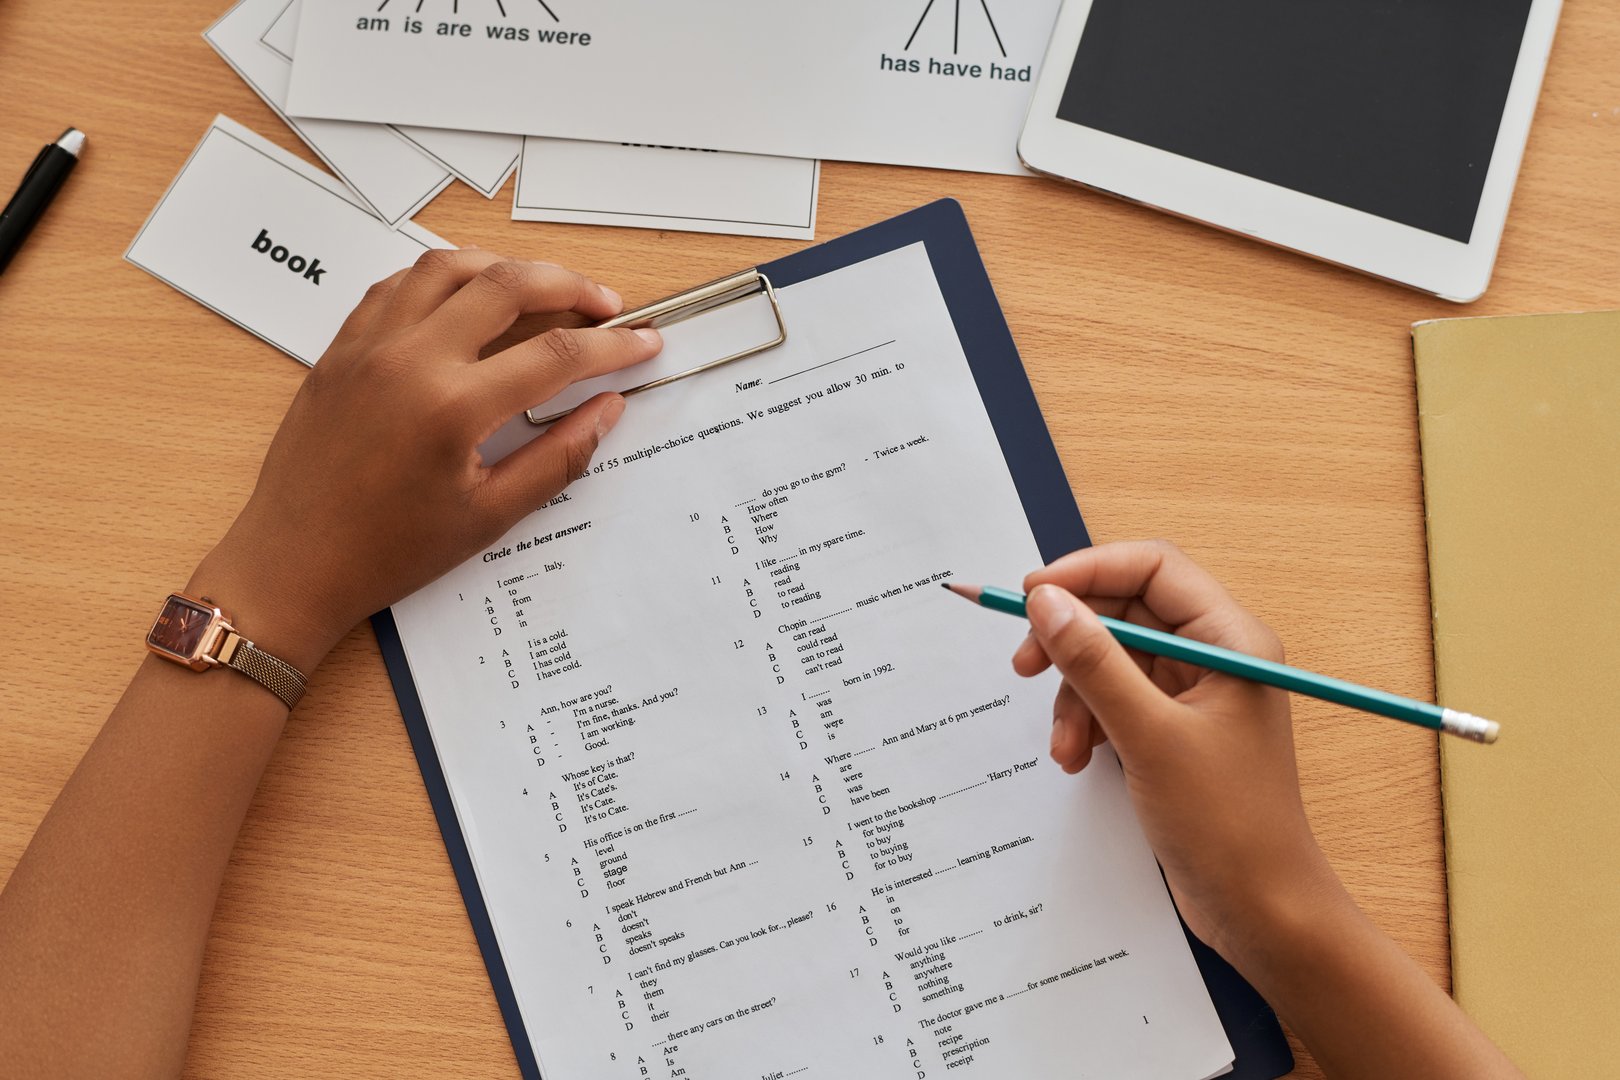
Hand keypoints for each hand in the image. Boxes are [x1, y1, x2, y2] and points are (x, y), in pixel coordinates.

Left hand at [191, 250, 661, 670]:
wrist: (293, 565)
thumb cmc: (387, 552)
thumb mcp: (489, 516)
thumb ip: (558, 456)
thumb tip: (606, 408)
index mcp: (452, 407)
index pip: (555, 354)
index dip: (612, 345)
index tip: (644, 343)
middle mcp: (410, 359)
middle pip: (509, 286)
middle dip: (571, 286)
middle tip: (606, 305)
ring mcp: (369, 345)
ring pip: (450, 267)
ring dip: (507, 268)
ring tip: (543, 288)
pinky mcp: (341, 348)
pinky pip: (398, 285)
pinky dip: (444, 277)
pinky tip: (469, 296)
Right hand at [1011, 540, 1340, 960]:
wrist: (1261, 909)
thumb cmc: (1228, 824)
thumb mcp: (1149, 735)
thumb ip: (1094, 663)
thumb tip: (1047, 601)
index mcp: (1232, 639)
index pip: (1153, 567)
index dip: (1088, 571)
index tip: (1033, 594)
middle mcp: (1216, 656)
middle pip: (1125, 610)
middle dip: (1072, 641)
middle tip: (1024, 666)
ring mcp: (1194, 694)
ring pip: (1111, 659)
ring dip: (1075, 696)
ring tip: (1066, 748)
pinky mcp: (1174, 731)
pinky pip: (1115, 700)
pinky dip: (1088, 722)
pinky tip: (1080, 760)